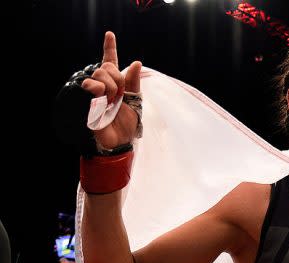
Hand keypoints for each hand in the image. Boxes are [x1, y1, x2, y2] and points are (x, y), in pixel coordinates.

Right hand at [81, 31, 141, 149]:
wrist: (122, 140)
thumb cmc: (128, 123)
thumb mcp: (136, 101)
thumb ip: (134, 82)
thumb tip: (136, 62)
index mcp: (117, 84)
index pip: (111, 62)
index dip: (110, 48)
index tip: (110, 34)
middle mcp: (105, 85)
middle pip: (107, 66)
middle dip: (118, 78)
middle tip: (120, 94)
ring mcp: (96, 92)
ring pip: (100, 73)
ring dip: (111, 85)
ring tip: (112, 100)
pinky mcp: (90, 100)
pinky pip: (92, 85)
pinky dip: (99, 89)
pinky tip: (102, 98)